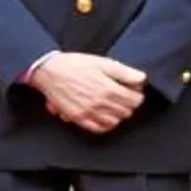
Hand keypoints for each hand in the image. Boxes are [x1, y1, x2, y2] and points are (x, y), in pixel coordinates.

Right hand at [30, 53, 145, 133]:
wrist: (48, 70)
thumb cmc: (73, 64)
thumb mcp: (102, 62)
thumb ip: (125, 72)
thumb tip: (141, 80)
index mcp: (109, 89)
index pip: (136, 100)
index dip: (136, 94)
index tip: (132, 90)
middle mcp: (100, 103)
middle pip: (126, 112)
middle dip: (127, 104)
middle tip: (121, 96)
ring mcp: (89, 112)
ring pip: (115, 122)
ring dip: (116, 114)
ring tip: (111, 105)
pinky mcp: (78, 117)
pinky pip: (98, 129)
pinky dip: (104, 125)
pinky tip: (103, 117)